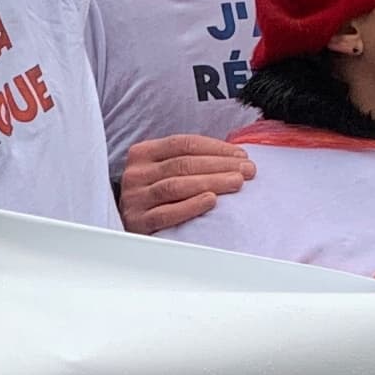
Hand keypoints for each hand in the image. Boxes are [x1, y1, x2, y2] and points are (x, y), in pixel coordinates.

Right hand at [117, 133, 251, 232]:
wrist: (126, 230)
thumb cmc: (154, 198)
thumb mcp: (161, 172)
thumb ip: (187, 161)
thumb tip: (234, 158)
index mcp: (142, 153)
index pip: (183, 143)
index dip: (215, 148)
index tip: (242, 156)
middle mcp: (136, 174)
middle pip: (183, 164)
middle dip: (220, 165)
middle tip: (247, 170)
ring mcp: (135, 198)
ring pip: (177, 186)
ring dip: (212, 182)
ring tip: (237, 183)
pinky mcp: (138, 222)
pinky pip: (166, 213)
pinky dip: (191, 206)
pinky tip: (211, 201)